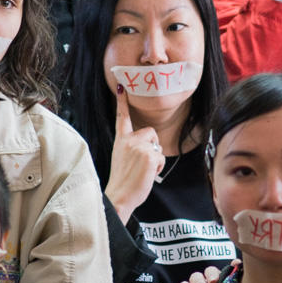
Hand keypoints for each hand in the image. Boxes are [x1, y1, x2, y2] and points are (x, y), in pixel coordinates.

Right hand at [106, 88, 164, 224]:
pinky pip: (161, 157)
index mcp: (120, 140)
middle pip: (151, 132)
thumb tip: (150, 147)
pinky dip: (158, 167)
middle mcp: (129, 140)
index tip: (121, 86)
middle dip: (152, 146)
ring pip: (157, 145)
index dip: (122, 102)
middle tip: (141, 164)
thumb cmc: (123, 181)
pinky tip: (147, 174)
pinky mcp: (150, 155)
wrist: (119, 196)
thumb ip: (132, 147)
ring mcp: (139, 146)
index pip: (122, 117)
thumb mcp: (123, 158)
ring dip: (155, 158)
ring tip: (142, 170)